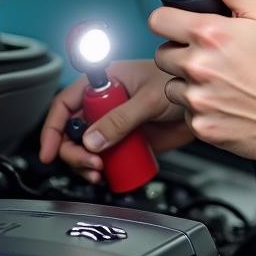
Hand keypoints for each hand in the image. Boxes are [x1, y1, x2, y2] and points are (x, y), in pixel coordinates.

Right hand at [38, 59, 193, 182]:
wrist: (206, 103)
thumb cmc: (180, 83)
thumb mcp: (148, 99)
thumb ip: (120, 118)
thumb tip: (93, 140)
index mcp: (105, 81)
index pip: (66, 102)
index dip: (53, 127)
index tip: (49, 150)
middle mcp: (106, 102)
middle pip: (73, 131)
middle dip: (73, 151)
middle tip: (89, 163)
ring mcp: (116, 123)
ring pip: (87, 148)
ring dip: (86, 164)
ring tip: (99, 171)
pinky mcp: (128, 140)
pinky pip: (106, 158)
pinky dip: (102, 170)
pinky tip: (108, 174)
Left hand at [149, 0, 255, 172]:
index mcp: (210, 34)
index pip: (158, 20)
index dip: (169, 21)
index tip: (179, 26)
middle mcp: (199, 66)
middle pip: (162, 54)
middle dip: (181, 53)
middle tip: (210, 57)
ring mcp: (198, 99)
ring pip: (171, 86)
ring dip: (188, 83)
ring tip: (220, 82)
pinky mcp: (202, 126)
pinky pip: (186, 113)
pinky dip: (200, 109)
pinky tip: (225, 102)